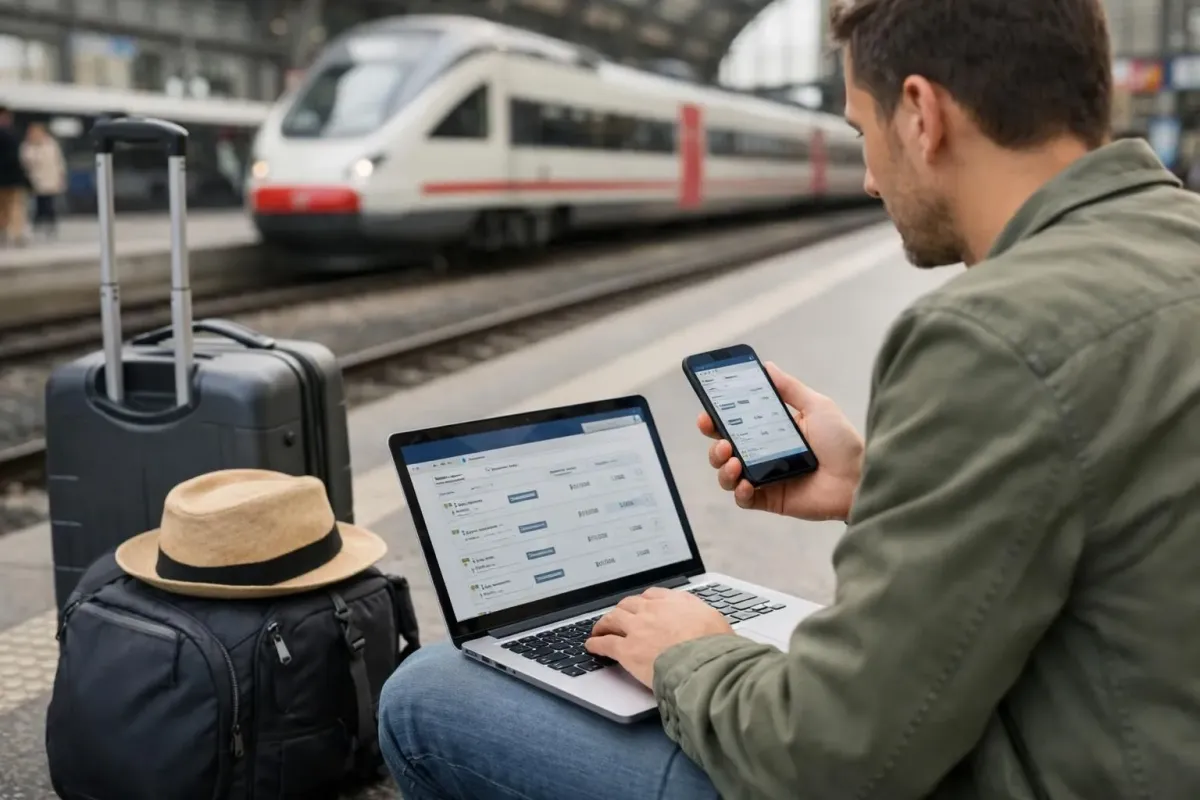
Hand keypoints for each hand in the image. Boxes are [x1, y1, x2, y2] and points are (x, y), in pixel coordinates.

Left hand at [585, 587, 733, 686]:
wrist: (705, 663)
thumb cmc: (715, 647)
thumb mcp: (715, 621)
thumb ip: (702, 617)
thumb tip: (704, 621)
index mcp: (676, 602)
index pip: (652, 596)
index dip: (643, 602)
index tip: (640, 606)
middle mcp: (654, 610)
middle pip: (629, 605)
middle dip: (621, 610)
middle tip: (616, 617)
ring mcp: (638, 629)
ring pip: (613, 619)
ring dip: (604, 623)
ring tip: (599, 629)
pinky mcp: (627, 650)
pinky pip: (605, 643)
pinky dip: (596, 643)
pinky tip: (591, 646)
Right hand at [699, 361, 864, 521]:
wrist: (860, 477)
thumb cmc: (842, 442)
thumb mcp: (816, 406)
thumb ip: (789, 388)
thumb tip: (767, 366)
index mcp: (770, 430)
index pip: (734, 424)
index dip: (716, 419)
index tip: (708, 412)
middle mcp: (763, 454)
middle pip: (724, 449)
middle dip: (713, 444)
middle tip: (720, 440)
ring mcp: (765, 478)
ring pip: (727, 475)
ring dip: (722, 467)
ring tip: (733, 460)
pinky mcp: (770, 499)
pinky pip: (743, 499)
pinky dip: (739, 491)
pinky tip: (746, 483)